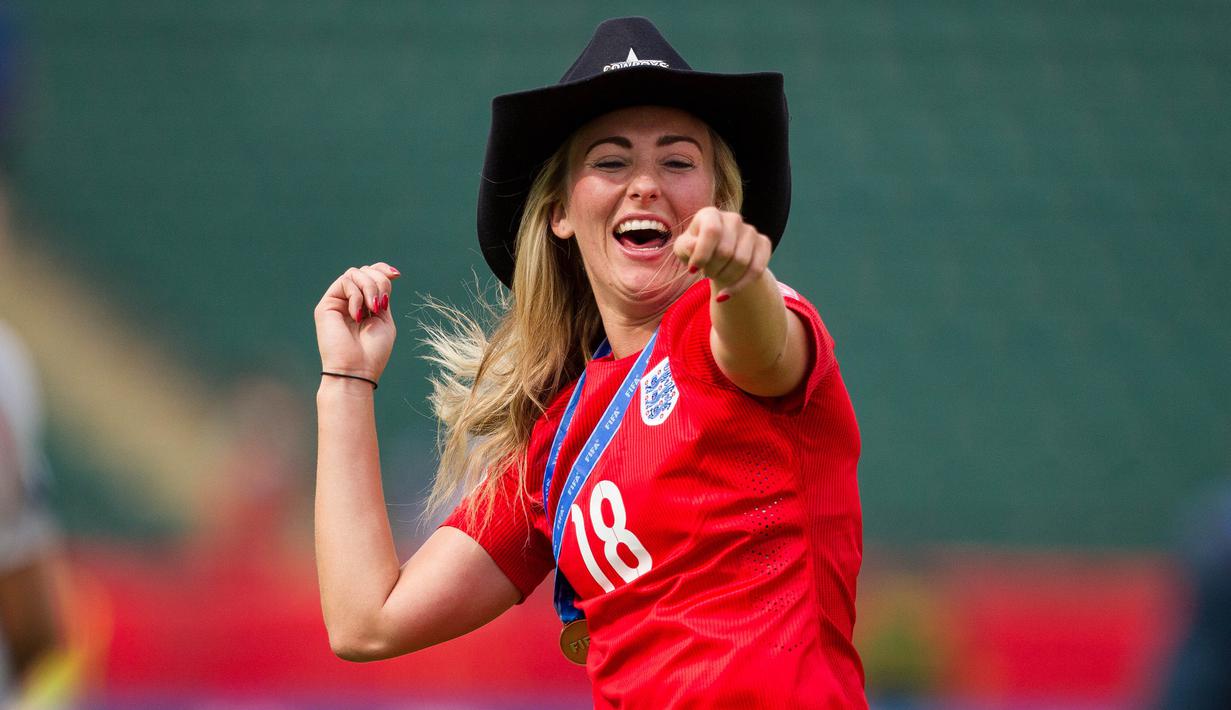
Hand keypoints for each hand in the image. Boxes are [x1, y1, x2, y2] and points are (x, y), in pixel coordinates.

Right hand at [314, 262, 399, 383]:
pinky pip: (344, 283)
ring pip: (354, 273)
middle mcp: (349, 301)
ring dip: (370, 288)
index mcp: (364, 304)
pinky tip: (358, 315)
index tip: (396, 275)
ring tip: (373, 310)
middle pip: (364, 271)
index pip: (370, 275)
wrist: (357, 370)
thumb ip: (383, 296)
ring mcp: (337, 302)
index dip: (382, 269)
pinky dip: (357, 296)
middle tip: (382, 304)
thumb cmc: (373, 351)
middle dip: (379, 281)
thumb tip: (387, 274)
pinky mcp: (325, 305)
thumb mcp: (384, 319)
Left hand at [673, 207, 771, 299]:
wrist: (718, 257)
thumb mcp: (684, 249)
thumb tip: (694, 247)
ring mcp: (750, 230)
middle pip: (726, 251)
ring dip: (725, 278)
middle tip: (706, 273)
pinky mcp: (764, 244)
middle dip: (712, 270)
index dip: (702, 255)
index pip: (712, 231)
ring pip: (741, 262)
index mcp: (710, 214)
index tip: (692, 270)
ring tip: (716, 276)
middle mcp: (733, 218)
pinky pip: (756, 270)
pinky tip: (725, 294)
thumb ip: (685, 247)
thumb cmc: (696, 250)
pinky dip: (738, 287)